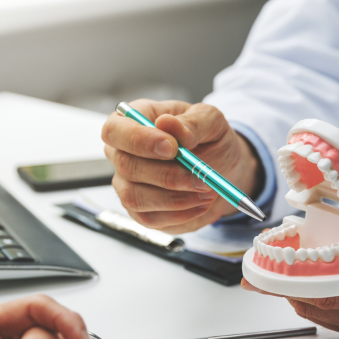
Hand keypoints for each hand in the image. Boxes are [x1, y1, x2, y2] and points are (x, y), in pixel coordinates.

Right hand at [101, 99, 263, 233]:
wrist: (222, 169)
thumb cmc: (210, 139)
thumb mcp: (211, 121)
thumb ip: (192, 121)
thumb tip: (167, 124)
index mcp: (133, 122)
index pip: (115, 130)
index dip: (139, 140)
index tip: (172, 148)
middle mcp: (122, 153)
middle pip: (126, 167)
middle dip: (167, 175)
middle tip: (201, 178)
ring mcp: (127, 184)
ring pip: (135, 197)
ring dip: (175, 198)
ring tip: (207, 190)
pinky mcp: (139, 210)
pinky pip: (150, 218)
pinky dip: (180, 214)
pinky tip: (202, 203)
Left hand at [242, 216, 338, 338]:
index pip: (326, 289)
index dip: (289, 277)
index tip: (263, 263)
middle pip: (317, 304)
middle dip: (284, 285)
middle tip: (258, 265)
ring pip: (324, 314)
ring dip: (297, 294)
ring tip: (276, 270)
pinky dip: (317, 300)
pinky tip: (309, 282)